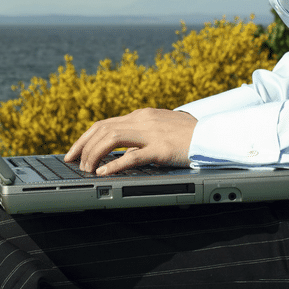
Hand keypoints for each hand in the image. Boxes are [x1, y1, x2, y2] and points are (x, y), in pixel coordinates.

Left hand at [64, 108, 196, 174]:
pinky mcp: (161, 149)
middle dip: (83, 146)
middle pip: (102, 129)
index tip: (73, 152)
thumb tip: (120, 153)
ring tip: (87, 169)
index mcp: (140, 116)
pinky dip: (114, 164)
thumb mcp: (159, 132)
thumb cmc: (188, 138)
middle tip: (73, 162)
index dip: (84, 138)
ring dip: (94, 154)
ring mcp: (152, 134)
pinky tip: (103, 172)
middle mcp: (143, 121)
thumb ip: (140, 139)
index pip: (104, 124)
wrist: (215, 136)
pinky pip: (133, 156)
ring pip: (112, 138)